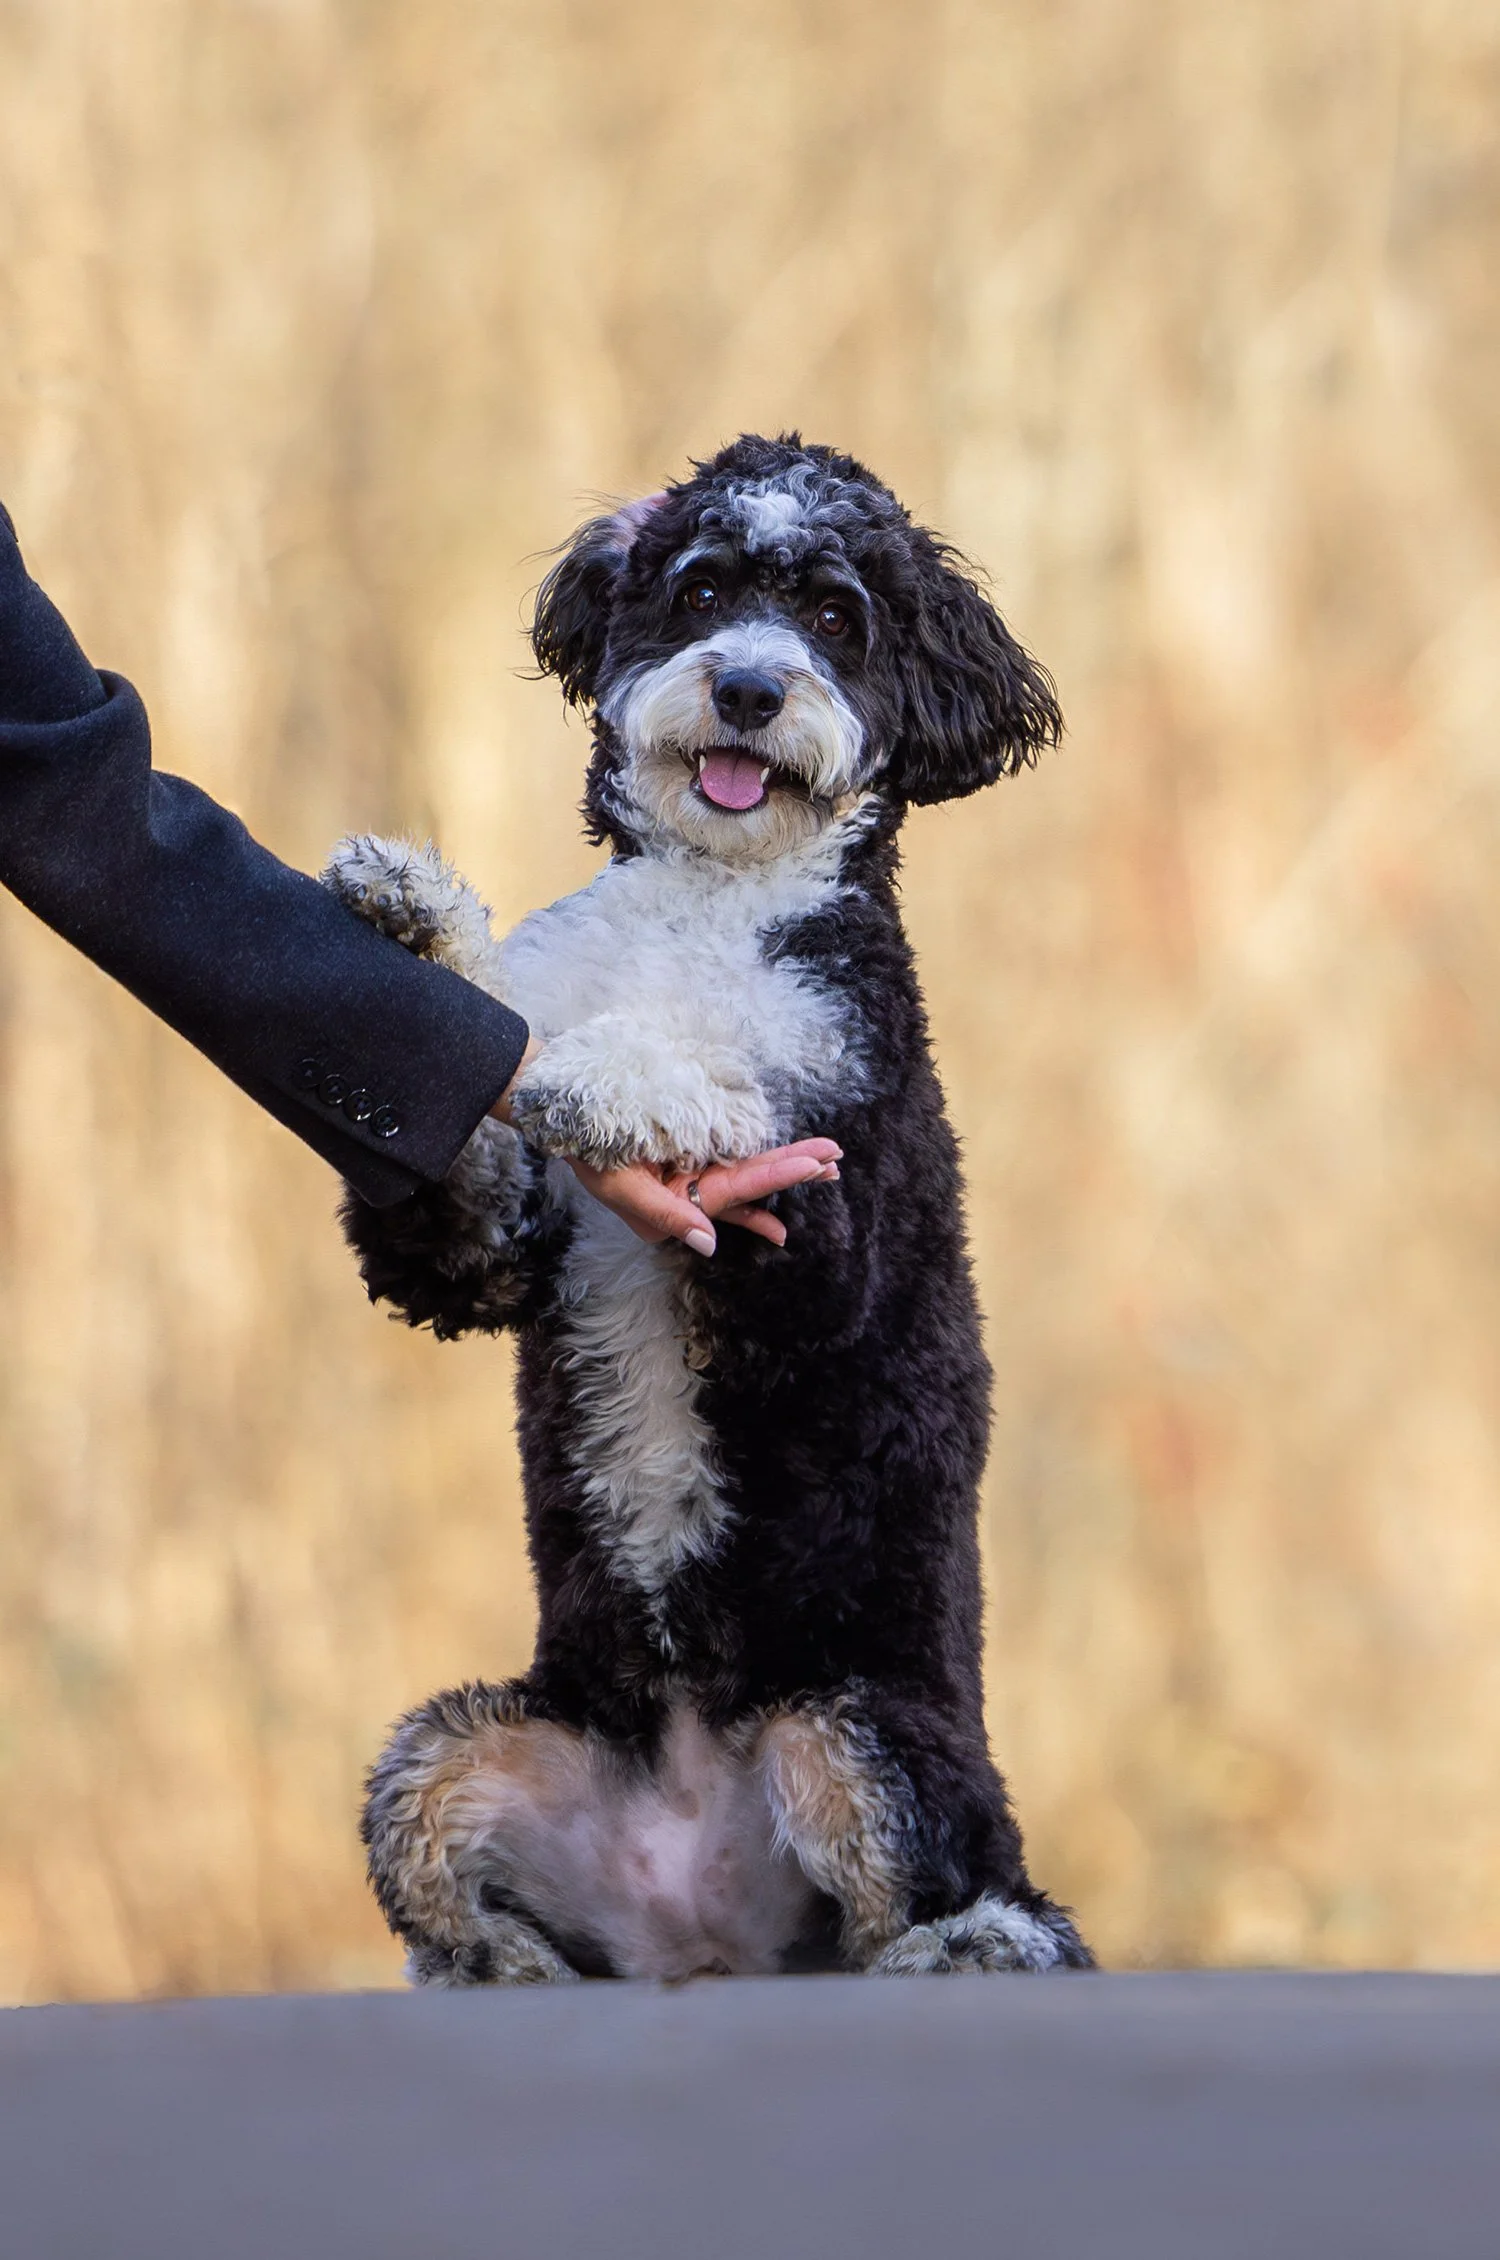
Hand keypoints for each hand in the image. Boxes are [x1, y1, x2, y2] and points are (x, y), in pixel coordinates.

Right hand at [567, 1140, 841, 1255]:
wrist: (563, 1121)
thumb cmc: (587, 1155)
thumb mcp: (620, 1190)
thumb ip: (665, 1217)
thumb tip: (710, 1244)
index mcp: (676, 1207)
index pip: (737, 1191)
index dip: (778, 1175)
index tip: (816, 1165)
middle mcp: (687, 1195)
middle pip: (749, 1185)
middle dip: (792, 1173)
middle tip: (836, 1164)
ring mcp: (686, 1177)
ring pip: (742, 1175)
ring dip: (781, 1169)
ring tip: (824, 1164)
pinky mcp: (682, 1157)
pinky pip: (724, 1167)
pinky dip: (753, 1170)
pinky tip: (784, 1168)